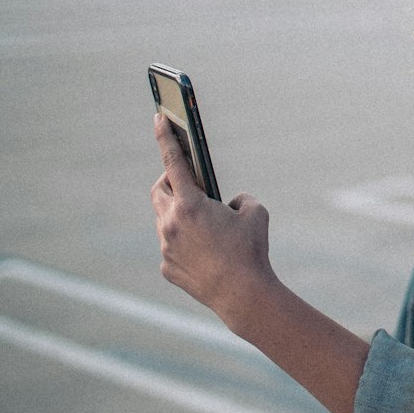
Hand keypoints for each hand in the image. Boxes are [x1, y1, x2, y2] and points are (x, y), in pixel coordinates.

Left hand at [151, 112, 273, 330]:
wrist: (242, 295)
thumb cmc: (251, 249)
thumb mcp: (255, 212)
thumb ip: (239, 199)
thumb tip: (229, 203)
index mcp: (190, 203)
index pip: (173, 161)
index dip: (165, 137)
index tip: (158, 117)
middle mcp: (170, 222)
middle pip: (159, 191)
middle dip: (170, 182)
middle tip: (187, 182)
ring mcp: (166, 247)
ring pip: (163, 220)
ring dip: (177, 213)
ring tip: (200, 218)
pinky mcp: (167, 267)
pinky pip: (171, 247)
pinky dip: (183, 242)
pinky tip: (203, 250)